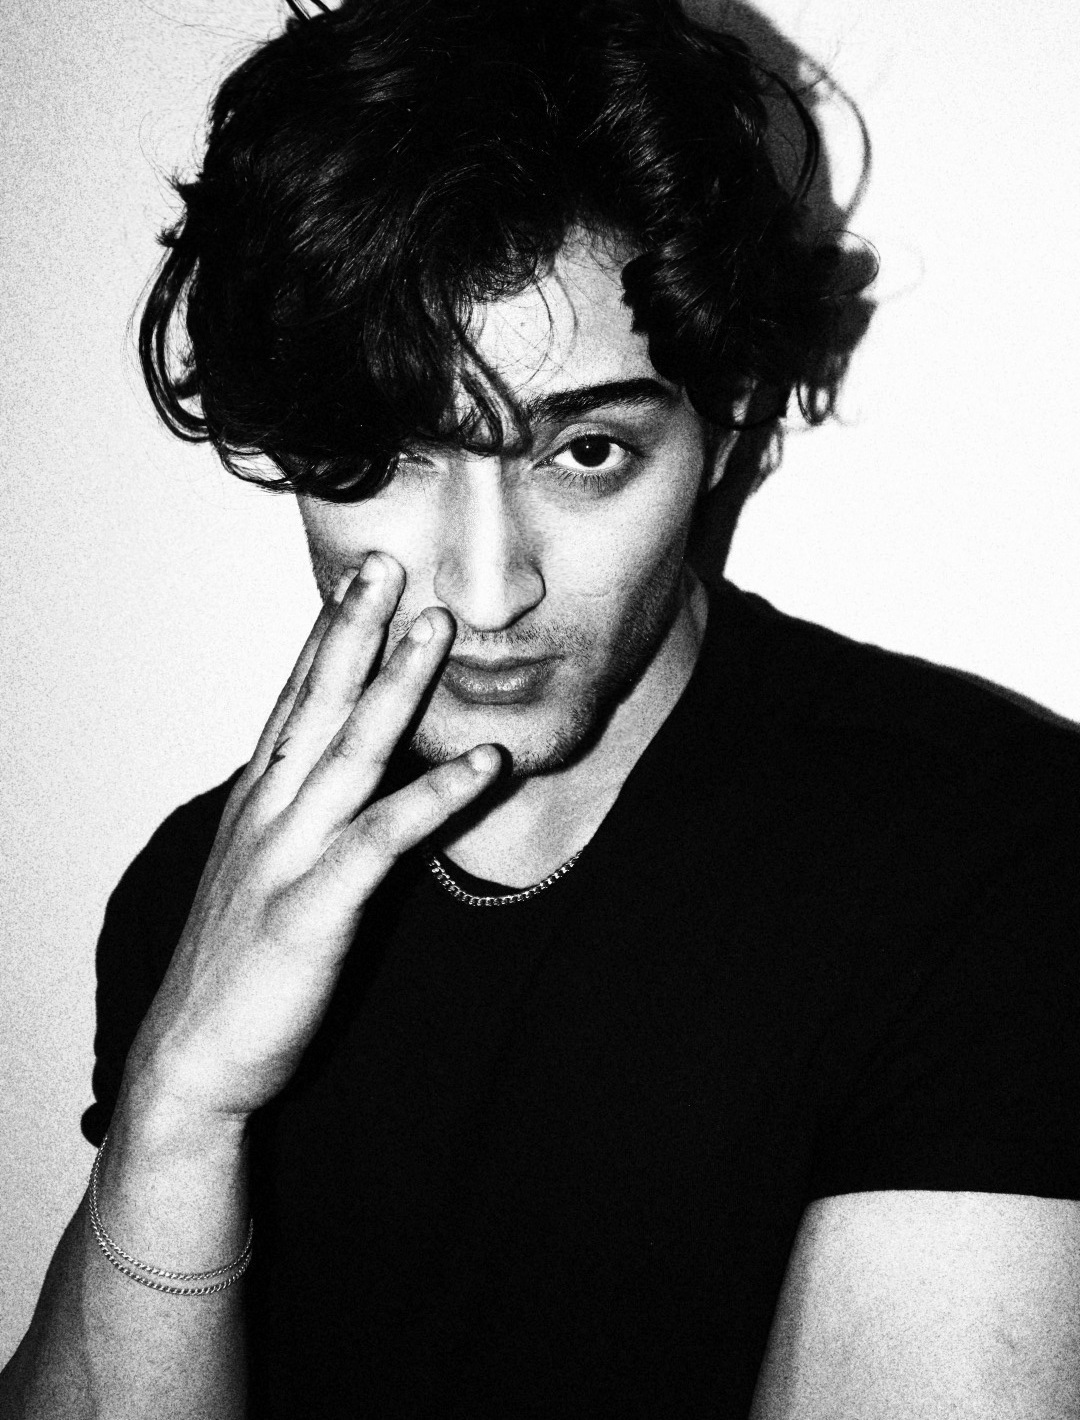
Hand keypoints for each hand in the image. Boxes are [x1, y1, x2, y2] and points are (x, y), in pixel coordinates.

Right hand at [125, 554, 498, 1124]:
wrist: (193, 1060)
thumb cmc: (238, 965)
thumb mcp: (266, 871)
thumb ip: (305, 819)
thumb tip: (350, 781)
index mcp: (259, 801)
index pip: (296, 700)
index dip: (328, 635)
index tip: (358, 577)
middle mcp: (270, 813)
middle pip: (317, 704)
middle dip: (356, 629)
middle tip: (389, 562)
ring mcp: (288, 857)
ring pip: (350, 753)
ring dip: (396, 687)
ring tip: (438, 626)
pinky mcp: (314, 910)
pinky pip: (384, 840)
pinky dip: (434, 795)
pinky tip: (484, 761)